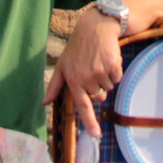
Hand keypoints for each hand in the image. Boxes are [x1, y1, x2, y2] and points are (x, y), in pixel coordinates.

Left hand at [45, 8, 125, 136]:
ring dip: (106, 79)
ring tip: (99, 63)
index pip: (82, 106)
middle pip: (99, 97)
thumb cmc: (76, 48)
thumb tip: (45, 103)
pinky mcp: (113, 66)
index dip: (90, 122)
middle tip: (92, 71)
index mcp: (73, 81)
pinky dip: (115, 71)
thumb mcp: (62, 65)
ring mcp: (101, 72)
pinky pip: (117, 78)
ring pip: (109, 88)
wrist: (95, 27)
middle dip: (97, 89)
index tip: (96, 134)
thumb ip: (54, 86)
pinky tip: (107, 59)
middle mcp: (87, 78)